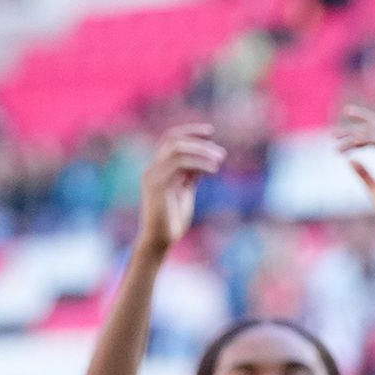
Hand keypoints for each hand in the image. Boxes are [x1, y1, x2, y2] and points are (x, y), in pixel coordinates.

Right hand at [136, 122, 224, 255]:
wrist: (159, 242)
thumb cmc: (172, 221)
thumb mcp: (185, 193)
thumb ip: (191, 176)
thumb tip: (204, 161)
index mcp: (158, 169)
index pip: (170, 140)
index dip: (190, 132)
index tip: (211, 132)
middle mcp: (152, 169)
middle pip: (173, 140)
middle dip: (198, 140)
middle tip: (221, 152)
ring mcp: (153, 176)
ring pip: (177, 149)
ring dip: (202, 151)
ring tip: (220, 159)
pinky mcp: (157, 186)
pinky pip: (179, 165)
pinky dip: (199, 163)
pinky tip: (214, 169)